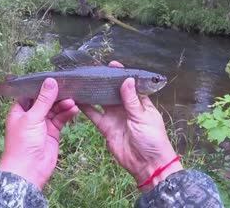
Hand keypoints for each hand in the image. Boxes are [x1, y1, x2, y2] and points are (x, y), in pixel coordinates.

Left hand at [0, 78, 78, 188]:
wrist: (28, 170)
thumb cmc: (23, 143)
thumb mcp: (33, 118)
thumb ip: (43, 100)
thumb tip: (50, 81)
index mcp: (20, 110)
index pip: (31, 93)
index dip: (43, 87)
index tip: (56, 79)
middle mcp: (31, 116)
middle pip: (45, 101)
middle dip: (56, 96)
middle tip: (68, 89)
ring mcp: (42, 124)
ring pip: (55, 110)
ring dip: (63, 105)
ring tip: (73, 101)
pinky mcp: (52, 133)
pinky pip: (61, 119)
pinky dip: (67, 114)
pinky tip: (74, 109)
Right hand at [79, 61, 181, 191]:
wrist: (147, 164)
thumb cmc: (152, 139)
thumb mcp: (143, 117)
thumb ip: (132, 100)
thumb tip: (126, 80)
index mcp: (140, 103)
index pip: (130, 85)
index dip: (122, 75)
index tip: (112, 65)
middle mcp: (126, 108)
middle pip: (114, 92)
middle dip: (105, 82)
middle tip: (92, 71)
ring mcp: (115, 117)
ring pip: (102, 102)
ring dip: (94, 93)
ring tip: (83, 81)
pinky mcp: (106, 127)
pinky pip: (94, 115)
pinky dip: (86, 108)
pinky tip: (77, 99)